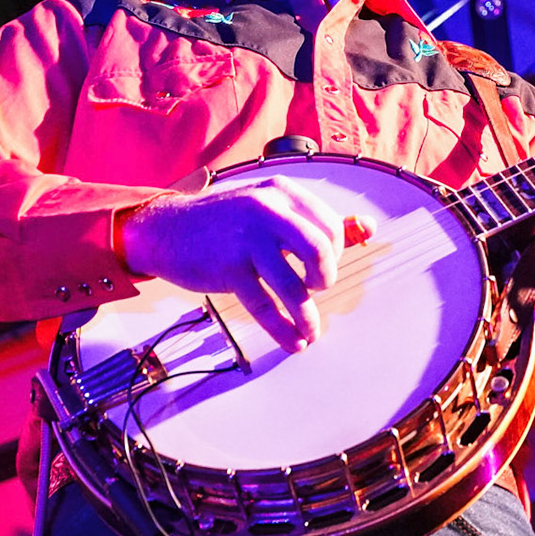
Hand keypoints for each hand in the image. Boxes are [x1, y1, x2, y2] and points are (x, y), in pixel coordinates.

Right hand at [118, 177, 371, 353]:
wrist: (165, 229)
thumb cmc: (224, 222)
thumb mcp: (268, 208)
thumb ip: (314, 221)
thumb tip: (369, 228)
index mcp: (281, 193)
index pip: (329, 226)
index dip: (334, 254)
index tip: (319, 269)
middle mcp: (266, 211)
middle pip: (319, 250)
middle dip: (326, 279)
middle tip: (317, 290)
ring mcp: (246, 240)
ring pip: (293, 286)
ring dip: (307, 317)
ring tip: (310, 334)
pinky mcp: (228, 268)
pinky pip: (264, 306)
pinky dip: (282, 329)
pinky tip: (291, 342)